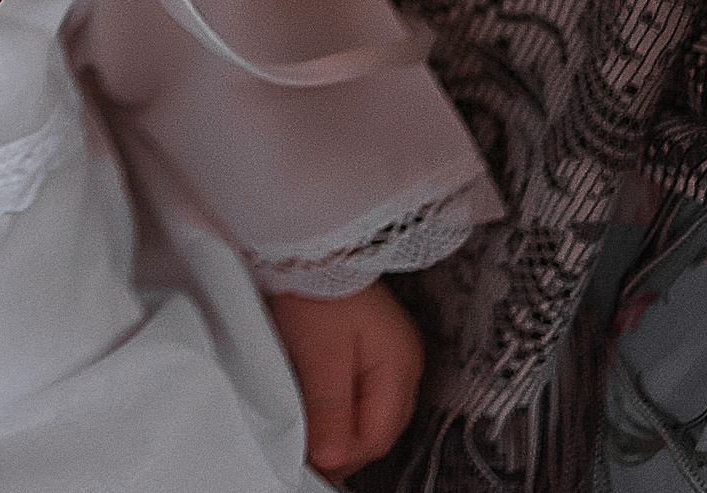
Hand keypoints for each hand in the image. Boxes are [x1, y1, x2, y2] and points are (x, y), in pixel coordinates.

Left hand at [266, 284, 424, 480]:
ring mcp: (385, 350)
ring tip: (307, 433)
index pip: (378, 435)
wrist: (306, 241)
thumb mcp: (320, 356)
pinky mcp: (365, 342)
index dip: (345, 456)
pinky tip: (314, 404)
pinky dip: (336, 402)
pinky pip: (356, 386)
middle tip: (308, 456)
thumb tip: (333, 459)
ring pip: (366, 407)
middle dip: (343, 444)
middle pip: (376, 424)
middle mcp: (401, 362)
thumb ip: (329, 411)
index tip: (313, 465)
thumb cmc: (317, 286)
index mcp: (400, 367)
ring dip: (339, 424)